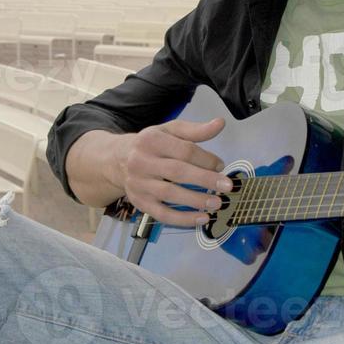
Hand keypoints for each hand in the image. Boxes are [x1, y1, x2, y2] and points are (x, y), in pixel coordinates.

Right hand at [110, 118, 232, 226]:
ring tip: (216, 203)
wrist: (117, 160)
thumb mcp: (169, 131)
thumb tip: (220, 124)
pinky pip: (162, 214)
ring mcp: (140, 184)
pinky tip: (201, 218)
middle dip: (204, 180)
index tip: (220, 165)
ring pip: (169, 194)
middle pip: (177, 172)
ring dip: (195, 200)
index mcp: (152, 140)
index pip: (183, 150)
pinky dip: (183, 219)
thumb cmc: (150, 145)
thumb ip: (195, 130)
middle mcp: (142, 162)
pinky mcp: (140, 202)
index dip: (205, 158)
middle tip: (226, 186)